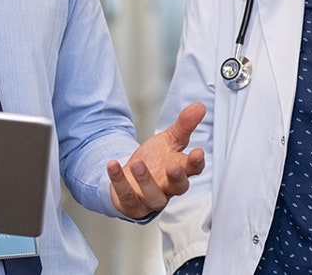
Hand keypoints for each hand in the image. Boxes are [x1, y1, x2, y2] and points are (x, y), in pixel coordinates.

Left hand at [107, 102, 205, 219]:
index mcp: (180, 170)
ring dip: (146, 180)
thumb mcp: (169, 140)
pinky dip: (119, 180)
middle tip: (172, 166)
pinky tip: (113, 165)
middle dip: (177, 177)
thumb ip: (184, 125)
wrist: (131, 179)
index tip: (198, 152)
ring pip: (154, 196)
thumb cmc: (155, 161)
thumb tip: (199, 106)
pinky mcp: (132, 204)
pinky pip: (126, 196)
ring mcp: (151, 199)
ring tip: (137, 163)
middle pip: (179, 187)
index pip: (194, 169)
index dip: (196, 162)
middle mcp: (169, 187)